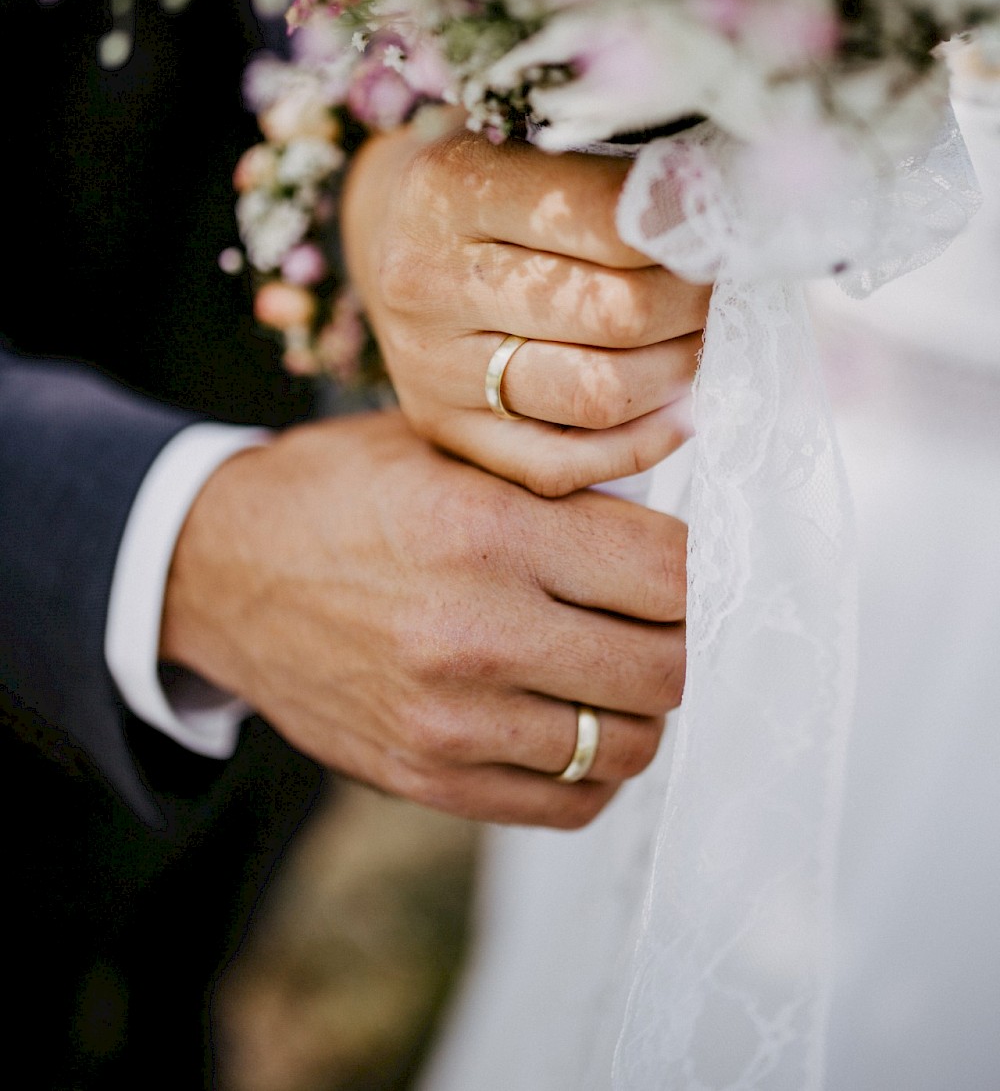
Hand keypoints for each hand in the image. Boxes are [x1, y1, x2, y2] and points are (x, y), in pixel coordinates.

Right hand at [161, 411, 684, 827]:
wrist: (219, 569)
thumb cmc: (343, 492)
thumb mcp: (446, 450)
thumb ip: (557, 482)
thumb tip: (678, 508)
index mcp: (488, 530)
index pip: (669, 574)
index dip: (695, 567)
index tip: (681, 562)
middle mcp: (475, 632)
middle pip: (664, 668)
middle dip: (679, 638)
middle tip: (657, 616)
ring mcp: (449, 720)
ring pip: (627, 745)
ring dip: (639, 706)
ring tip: (615, 667)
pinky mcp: (426, 779)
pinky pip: (569, 803)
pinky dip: (592, 768)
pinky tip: (572, 719)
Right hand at [342, 120, 708, 497]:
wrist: (390, 232)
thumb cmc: (488, 173)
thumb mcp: (530, 132)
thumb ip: (610, 160)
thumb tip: (723, 201)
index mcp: (451, 186)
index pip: (613, 221)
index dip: (690, 228)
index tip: (726, 222)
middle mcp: (428, 281)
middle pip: (616, 314)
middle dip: (696, 302)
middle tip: (725, 282)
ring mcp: (430, 366)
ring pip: (598, 395)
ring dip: (681, 370)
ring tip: (705, 335)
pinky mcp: (442, 429)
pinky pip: (561, 465)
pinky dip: (641, 441)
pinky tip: (680, 405)